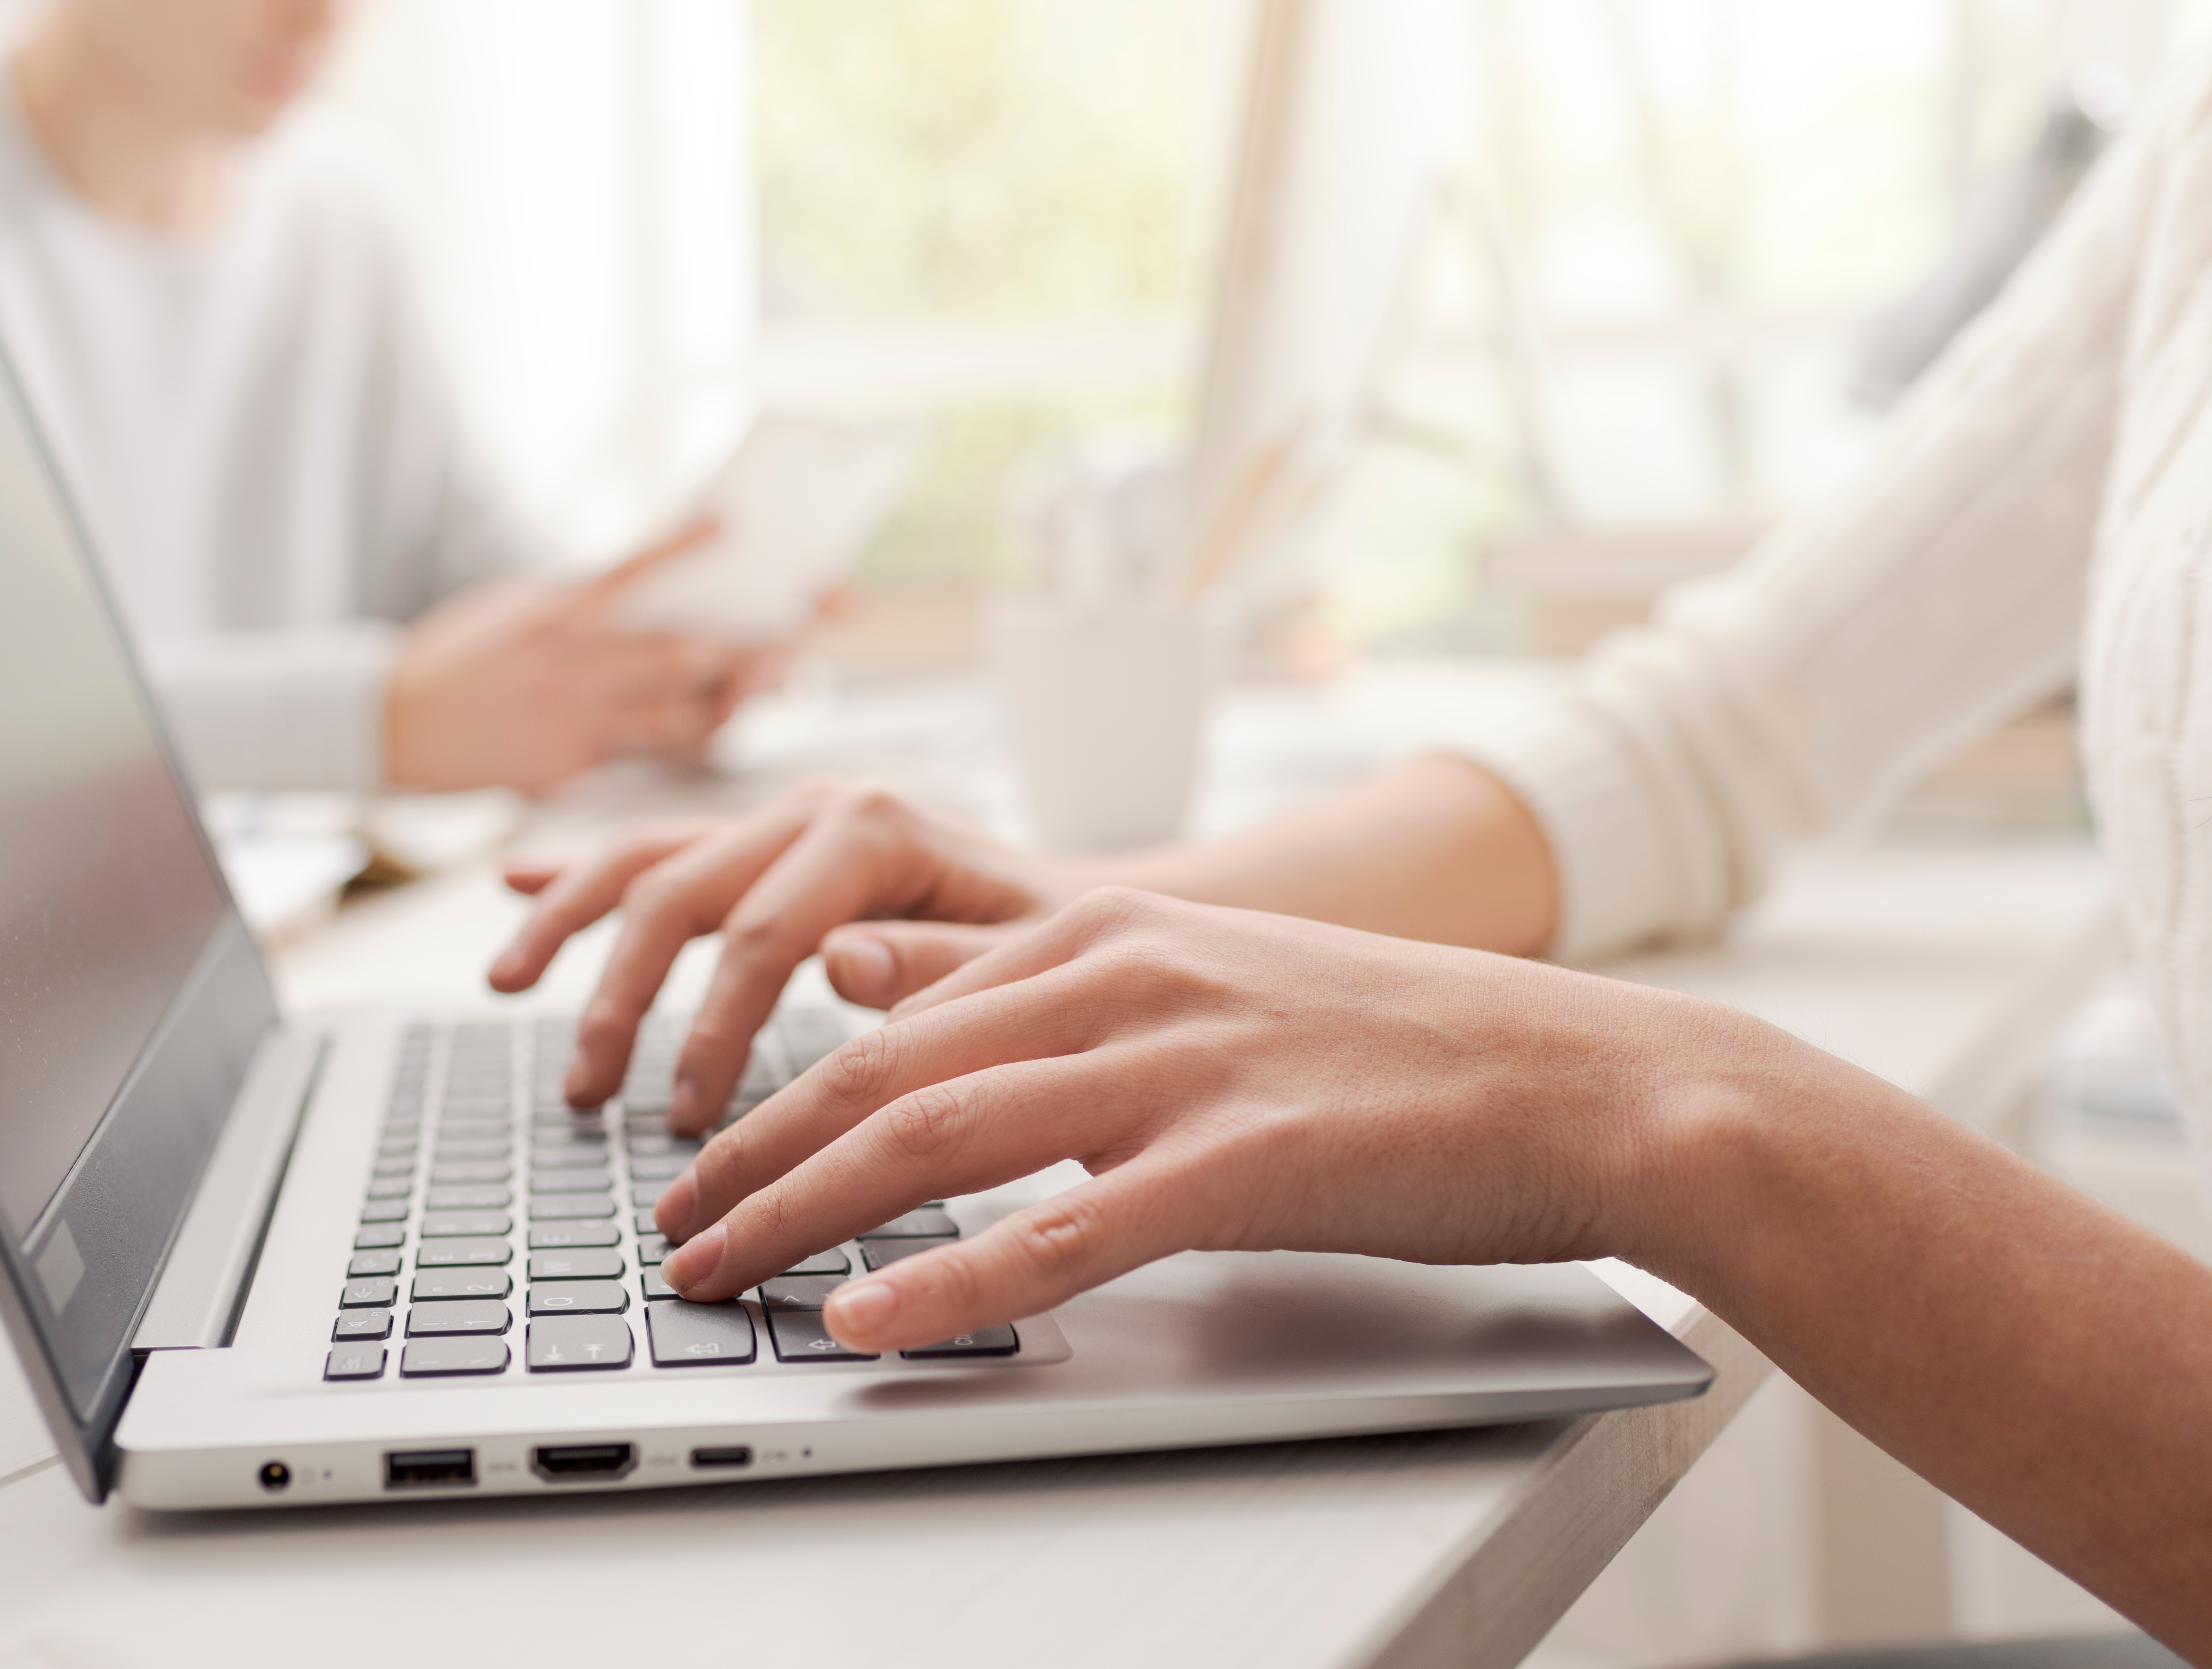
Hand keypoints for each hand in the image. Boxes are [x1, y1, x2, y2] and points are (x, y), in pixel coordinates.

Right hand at [383, 526, 774, 793]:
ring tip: (776, 685)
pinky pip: (637, 756)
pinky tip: (710, 724)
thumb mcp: (521, 604)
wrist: (388, 724)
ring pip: (678, 720)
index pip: (634, 569)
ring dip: (734, 703)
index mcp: (558, 611)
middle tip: (803, 639)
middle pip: (682, 657)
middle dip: (750, 650)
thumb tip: (657, 570)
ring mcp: (571, 722)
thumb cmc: (464, 654)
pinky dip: (674, 737)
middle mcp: (571, 664)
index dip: (687, 545)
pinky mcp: (565, 771)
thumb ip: (588, 595)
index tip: (733, 523)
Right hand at [487, 778, 1073, 1126]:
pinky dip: (583, 869)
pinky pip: (657, 849)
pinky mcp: (762, 842)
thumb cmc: (1066, 952)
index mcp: (876, 827)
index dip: (713, 1033)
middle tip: (592, 1096)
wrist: (1091, 908)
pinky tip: (516, 885)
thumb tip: (833, 961)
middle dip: (623, 996)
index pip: (760, 935)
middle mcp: (816, 805)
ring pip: (648, 859)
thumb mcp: (1029, 964)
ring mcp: (781, 818)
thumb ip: (939, 961)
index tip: (694, 1124)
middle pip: (680, 890)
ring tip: (508, 992)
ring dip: (571, 926)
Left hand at [649, 886, 1775, 1352]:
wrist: (1583, 1077)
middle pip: (880, 1071)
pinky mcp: (1244, 1162)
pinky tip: (871, 1319)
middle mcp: (1122, 978)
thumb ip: (1017, 976)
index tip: (694, 1157)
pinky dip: (953, 1278)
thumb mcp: (1183, 976)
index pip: (882, 1016)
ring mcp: (1181, 1066)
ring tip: (716, 1275)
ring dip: (806, 1211)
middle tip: (669, 1232)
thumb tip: (863, 975)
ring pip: (940, 1136)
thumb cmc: (1386, 1046)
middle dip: (750, 1157)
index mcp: (1102, 932)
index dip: (767, 1094)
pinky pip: (1065, 1230)